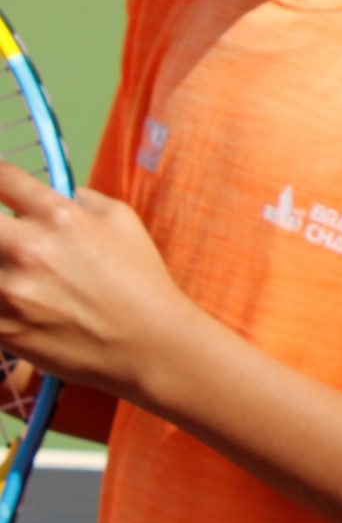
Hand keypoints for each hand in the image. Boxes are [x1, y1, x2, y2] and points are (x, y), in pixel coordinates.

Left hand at [0, 161, 212, 403]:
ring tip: (18, 272)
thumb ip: (82, 198)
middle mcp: (26, 248)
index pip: (2, 178)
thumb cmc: (140, 280)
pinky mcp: (0, 326)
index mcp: (58, 216)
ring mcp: (8, 290)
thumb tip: (57, 192)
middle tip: (7, 236)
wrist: (146, 345)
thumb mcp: (123, 221)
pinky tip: (18, 300)